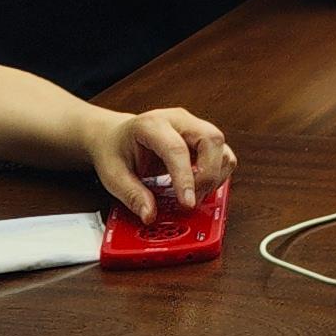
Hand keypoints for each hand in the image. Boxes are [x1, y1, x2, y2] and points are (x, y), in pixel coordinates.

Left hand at [84, 105, 233, 222]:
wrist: (116, 136)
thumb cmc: (115, 150)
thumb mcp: (113, 175)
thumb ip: (132, 195)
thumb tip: (150, 214)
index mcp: (152, 125)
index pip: (177, 149)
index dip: (185, 178)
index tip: (187, 203)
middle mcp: (178, 120)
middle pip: (211, 139)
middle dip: (208, 175)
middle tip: (191, 201)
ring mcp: (193, 127)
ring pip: (221, 147)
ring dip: (214, 176)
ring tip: (193, 196)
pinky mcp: (202, 138)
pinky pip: (222, 154)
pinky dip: (217, 174)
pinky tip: (199, 187)